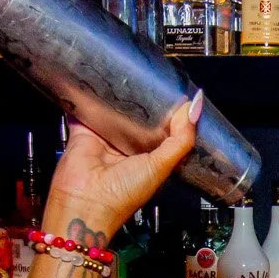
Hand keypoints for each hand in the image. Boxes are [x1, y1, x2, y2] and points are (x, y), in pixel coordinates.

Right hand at [43, 94, 202, 240]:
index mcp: (150, 158)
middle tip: (153, 78)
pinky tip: (94, 81)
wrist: (85, 202)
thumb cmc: (123, 194)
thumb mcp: (162, 166)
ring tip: (127, 75)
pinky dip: (87, 97)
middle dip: (145, 101)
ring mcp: (105, 139)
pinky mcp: (84, 132)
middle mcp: (128, 148)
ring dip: (118, 96)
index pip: (164, 130)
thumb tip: (195, 109)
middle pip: (139, 117)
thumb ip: (181, 139)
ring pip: (114, 110)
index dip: (172, 114)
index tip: (180, 94)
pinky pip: (85, 110)